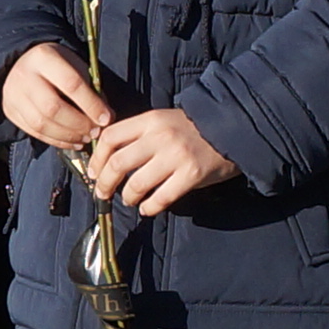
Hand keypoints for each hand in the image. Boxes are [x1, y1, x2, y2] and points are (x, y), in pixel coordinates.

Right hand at [1, 42, 112, 152]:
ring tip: (85, 138)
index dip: (90, 104)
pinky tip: (72, 142)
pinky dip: (56, 141)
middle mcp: (24, 75)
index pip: (70, 83)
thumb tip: (106, 117)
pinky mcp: (9, 110)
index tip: (106, 118)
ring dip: (67, 136)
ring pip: (41, 124)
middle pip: (52, 107)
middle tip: (95, 132)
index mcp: (44, 57)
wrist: (24, 63)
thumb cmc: (57, 65)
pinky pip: (34, 132)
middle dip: (78, 124)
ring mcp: (13, 94)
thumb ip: (91, 89)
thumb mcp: (75, 66)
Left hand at [82, 108, 236, 214]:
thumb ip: (139, 135)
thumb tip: (109, 159)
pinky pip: (161, 198)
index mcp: (150, 120)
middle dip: (105, 183)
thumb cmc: (194, 129)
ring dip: (127, 197)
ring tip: (129, 200)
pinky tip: (147, 208)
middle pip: (118, 163)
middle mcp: (160, 136)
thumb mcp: (164, 121)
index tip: (94, 172)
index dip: (97, 158)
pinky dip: (149, 207)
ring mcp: (176, 156)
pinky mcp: (191, 175)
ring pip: (137, 184)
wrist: (233, 129)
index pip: (110, 137)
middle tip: (103, 193)